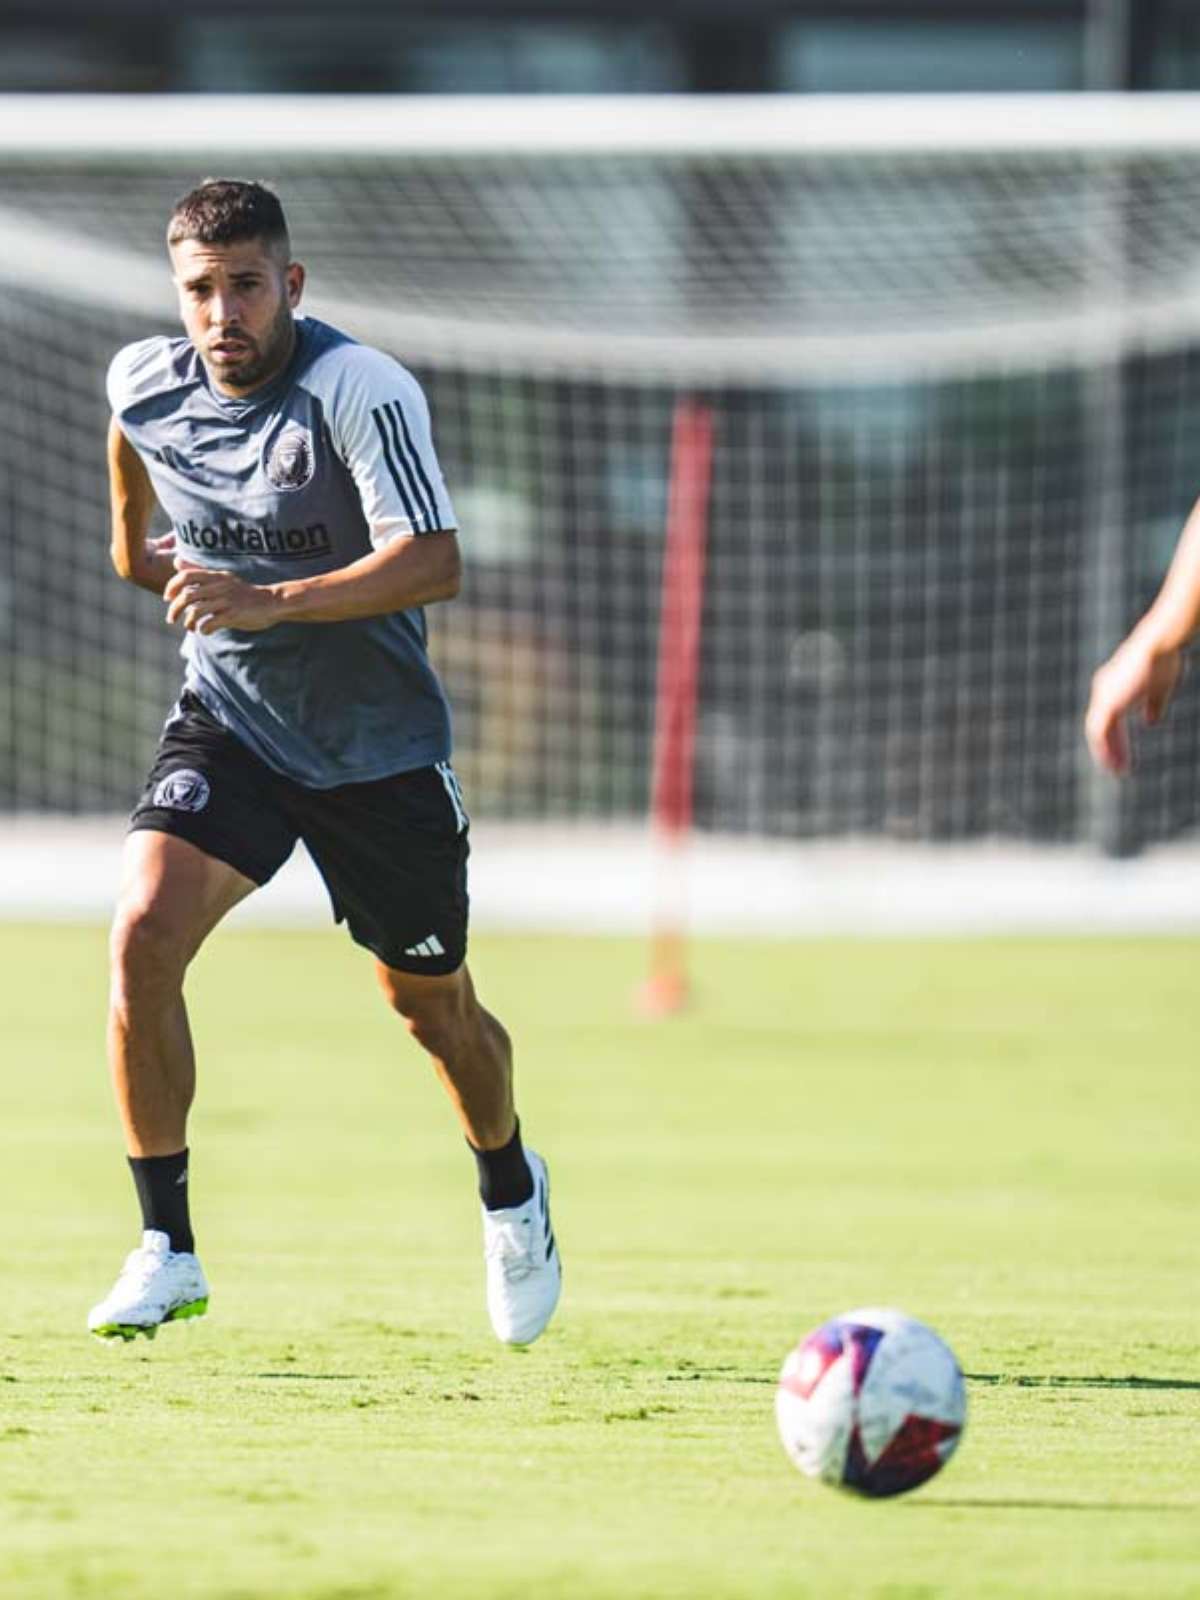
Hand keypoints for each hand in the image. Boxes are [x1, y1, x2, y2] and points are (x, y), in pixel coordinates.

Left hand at [164, 556, 280, 634]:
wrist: (272, 602)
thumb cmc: (244, 593)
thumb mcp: (222, 578)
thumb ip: (199, 571)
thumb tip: (176, 562)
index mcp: (215, 576)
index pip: (185, 576)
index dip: (172, 587)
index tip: (167, 598)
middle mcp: (219, 586)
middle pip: (187, 596)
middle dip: (174, 609)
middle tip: (171, 619)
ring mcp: (227, 601)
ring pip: (196, 611)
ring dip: (188, 622)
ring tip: (190, 628)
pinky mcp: (234, 615)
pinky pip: (210, 623)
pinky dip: (203, 629)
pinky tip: (205, 631)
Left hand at [1084, 639, 1182, 775]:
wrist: (1159, 647)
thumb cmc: (1163, 661)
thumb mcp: (1160, 689)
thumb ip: (1153, 706)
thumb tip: (1151, 723)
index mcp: (1114, 686)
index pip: (1110, 718)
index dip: (1118, 738)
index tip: (1125, 754)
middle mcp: (1104, 690)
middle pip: (1102, 727)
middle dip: (1111, 748)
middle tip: (1118, 768)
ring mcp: (1103, 696)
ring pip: (1097, 732)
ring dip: (1106, 753)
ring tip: (1117, 771)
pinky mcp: (1106, 703)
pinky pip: (1099, 732)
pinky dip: (1104, 749)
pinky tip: (1112, 763)